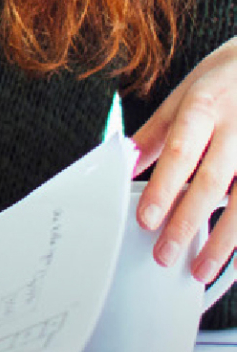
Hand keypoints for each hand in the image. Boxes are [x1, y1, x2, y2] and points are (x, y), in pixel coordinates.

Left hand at [132, 35, 236, 280]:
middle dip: (188, 222)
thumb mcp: (184, 94)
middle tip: (166, 255)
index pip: (180, 152)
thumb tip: (125, 161)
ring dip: (225, 241)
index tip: (146, 220)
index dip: (164, 188)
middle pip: (213, 182)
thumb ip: (156, 132)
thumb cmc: (224, 82)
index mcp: (205, 109)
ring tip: (202, 269)